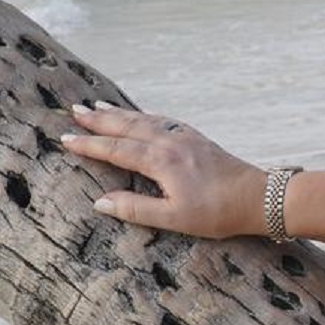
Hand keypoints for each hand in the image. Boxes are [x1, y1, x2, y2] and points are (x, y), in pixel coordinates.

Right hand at [61, 102, 265, 238]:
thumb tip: (100, 202)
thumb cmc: (218, 213)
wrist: (259, 197)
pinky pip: (163, 120)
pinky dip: (145, 114)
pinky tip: (142, 114)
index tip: (65, 138)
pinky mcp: (198, 138)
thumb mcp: (174, 219)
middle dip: (99, 119)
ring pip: (145, 119)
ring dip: (120, 113)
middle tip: (73, 109)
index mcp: (162, 161)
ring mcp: (186, 137)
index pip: (116, 149)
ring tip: (97, 106)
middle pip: (127, 126)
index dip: (89, 144)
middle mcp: (171, 142)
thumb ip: (135, 208)